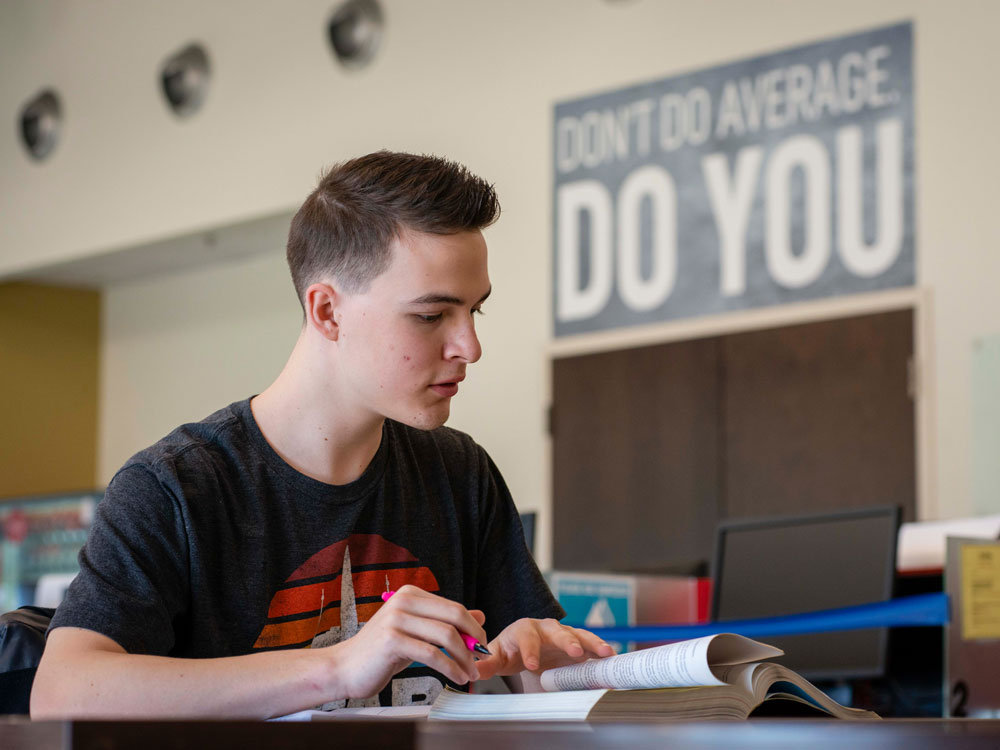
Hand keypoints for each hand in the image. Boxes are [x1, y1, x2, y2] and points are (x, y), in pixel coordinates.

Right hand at [325, 585, 486, 700]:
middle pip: (454, 616)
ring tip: (470, 672)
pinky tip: (456, 677)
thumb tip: (479, 615)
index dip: (472, 627)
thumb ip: (444, 623)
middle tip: (481, 657)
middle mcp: (403, 600)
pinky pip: (432, 654)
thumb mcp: (417, 633)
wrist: (345, 668)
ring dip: (464, 657)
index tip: (481, 645)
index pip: (453, 607)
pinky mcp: (392, 640)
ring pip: (446, 635)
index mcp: (410, 594)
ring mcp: (397, 618)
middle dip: (473, 639)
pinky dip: (450, 667)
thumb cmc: (380, 653)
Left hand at [474, 618, 615, 681]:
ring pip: (577, 634)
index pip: (526, 636)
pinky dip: (600, 649)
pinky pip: (590, 644)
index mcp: (523, 629)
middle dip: (566, 640)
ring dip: (591, 642)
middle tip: (574, 652)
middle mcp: (545, 628)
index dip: (530, 649)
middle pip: (556, 631)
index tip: (533, 665)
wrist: (524, 648)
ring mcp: (563, 634)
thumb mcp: (497, 657)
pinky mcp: (577, 642)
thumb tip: (474, 671)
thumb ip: (486, 664)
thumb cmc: (510, 650)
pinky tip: (612, 657)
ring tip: (604, 652)